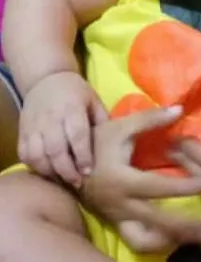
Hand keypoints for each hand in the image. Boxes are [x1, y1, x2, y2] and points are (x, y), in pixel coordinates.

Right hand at [19, 71, 106, 186]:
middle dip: (67, 170)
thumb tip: (118, 142)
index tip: (88, 171)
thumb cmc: (75, 92)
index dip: (82, 155)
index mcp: (72, 108)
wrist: (46, 79)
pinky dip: (34, 166)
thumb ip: (102, 120)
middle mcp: (51, 117)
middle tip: (77, 182)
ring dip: (50, 171)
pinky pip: (24, 153)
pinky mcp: (22, 130)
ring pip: (37, 154)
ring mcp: (34, 124)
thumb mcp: (93, 100)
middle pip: (56, 149)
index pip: (77, 134)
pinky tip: (46, 171)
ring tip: (62, 180)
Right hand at [80, 106, 200, 250]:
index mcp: (123, 180)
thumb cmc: (97, 141)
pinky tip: (180, 239)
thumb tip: (180, 110)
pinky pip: (139, 243)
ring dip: (176, 241)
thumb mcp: (121, 126)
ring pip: (150, 241)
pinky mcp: (118, 225)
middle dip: (191, 225)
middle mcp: (121, 206)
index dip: (190, 186)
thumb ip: (151, 119)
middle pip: (161, 223)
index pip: (162, 187)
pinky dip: (159, 244)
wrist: (67, 162)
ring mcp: (119, 219)